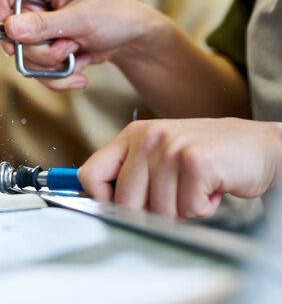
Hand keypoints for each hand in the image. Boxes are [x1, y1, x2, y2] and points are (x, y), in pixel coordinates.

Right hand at [0, 0, 173, 90]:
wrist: (132, 38)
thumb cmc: (114, 16)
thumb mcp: (82, 19)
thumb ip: (45, 24)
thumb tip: (10, 29)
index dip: (0, 18)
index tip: (13, 43)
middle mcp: (36, 1)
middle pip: (12, 34)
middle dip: (40, 51)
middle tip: (68, 48)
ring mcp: (39, 25)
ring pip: (24, 56)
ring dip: (51, 65)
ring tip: (77, 56)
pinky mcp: (44, 44)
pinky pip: (36, 69)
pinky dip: (57, 76)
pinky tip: (79, 71)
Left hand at [77, 118, 281, 218]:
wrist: (258, 147)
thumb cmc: (206, 156)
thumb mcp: (160, 156)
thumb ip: (131, 175)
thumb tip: (102, 205)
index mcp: (133, 135)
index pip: (91, 174)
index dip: (101, 200)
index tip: (115, 209)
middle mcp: (148, 137)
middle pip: (124, 201)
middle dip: (150, 212)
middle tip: (173, 198)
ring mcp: (171, 148)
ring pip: (158, 211)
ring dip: (181, 210)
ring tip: (195, 188)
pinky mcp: (196, 162)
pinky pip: (187, 209)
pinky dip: (202, 208)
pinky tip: (211, 188)